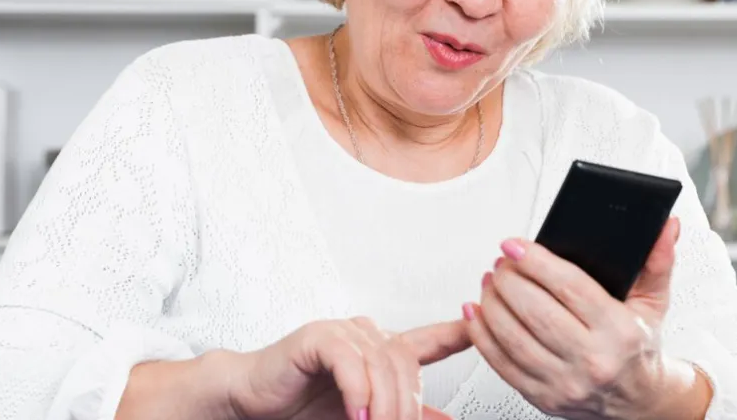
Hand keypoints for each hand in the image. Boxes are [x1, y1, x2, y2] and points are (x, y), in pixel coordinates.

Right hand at [226, 316, 472, 419]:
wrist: (253, 402)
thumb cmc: (304, 407)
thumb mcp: (365, 416)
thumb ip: (404, 414)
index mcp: (381, 348)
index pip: (429, 339)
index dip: (459, 333)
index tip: (483, 327)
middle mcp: (366, 334)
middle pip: (408, 365)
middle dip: (407, 407)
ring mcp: (342, 332)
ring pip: (383, 365)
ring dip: (384, 406)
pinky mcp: (317, 337)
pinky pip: (350, 362)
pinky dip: (357, 392)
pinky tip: (356, 414)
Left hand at [463, 216, 706, 419]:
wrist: (638, 402)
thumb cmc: (638, 346)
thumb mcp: (653, 302)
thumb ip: (658, 261)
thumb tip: (666, 225)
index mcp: (620, 332)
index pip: (571, 288)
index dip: (536, 262)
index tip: (514, 245)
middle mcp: (593, 361)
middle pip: (536, 312)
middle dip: (509, 280)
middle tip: (500, 263)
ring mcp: (566, 383)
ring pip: (513, 338)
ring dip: (492, 304)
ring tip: (489, 282)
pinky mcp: (542, 398)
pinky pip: (501, 364)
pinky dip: (481, 335)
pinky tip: (476, 312)